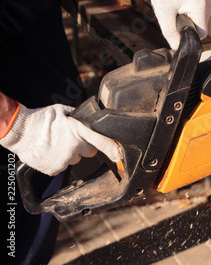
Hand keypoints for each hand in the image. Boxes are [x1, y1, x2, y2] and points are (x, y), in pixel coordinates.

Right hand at [0, 103, 121, 175]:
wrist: (21, 132)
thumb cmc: (42, 119)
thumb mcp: (65, 111)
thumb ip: (80, 116)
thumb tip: (90, 117)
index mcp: (79, 131)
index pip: (102, 141)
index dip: (113, 148)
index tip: (119, 154)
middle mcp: (75, 147)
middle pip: (90, 151)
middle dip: (85, 147)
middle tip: (72, 139)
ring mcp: (65, 160)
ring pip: (76, 159)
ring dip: (71, 154)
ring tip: (58, 144)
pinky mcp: (56, 169)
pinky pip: (63, 166)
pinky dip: (59, 161)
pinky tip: (52, 151)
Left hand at [145, 0, 210, 49]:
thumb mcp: (163, 14)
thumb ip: (170, 33)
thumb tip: (177, 48)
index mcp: (202, 6)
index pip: (200, 34)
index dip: (187, 35)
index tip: (175, 26)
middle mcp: (210, 5)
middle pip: (200, 29)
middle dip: (186, 27)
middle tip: (173, 15)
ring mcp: (209, 3)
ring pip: (199, 24)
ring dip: (187, 22)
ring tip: (175, 9)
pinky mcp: (205, 2)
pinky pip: (198, 17)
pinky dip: (188, 16)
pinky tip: (179, 7)